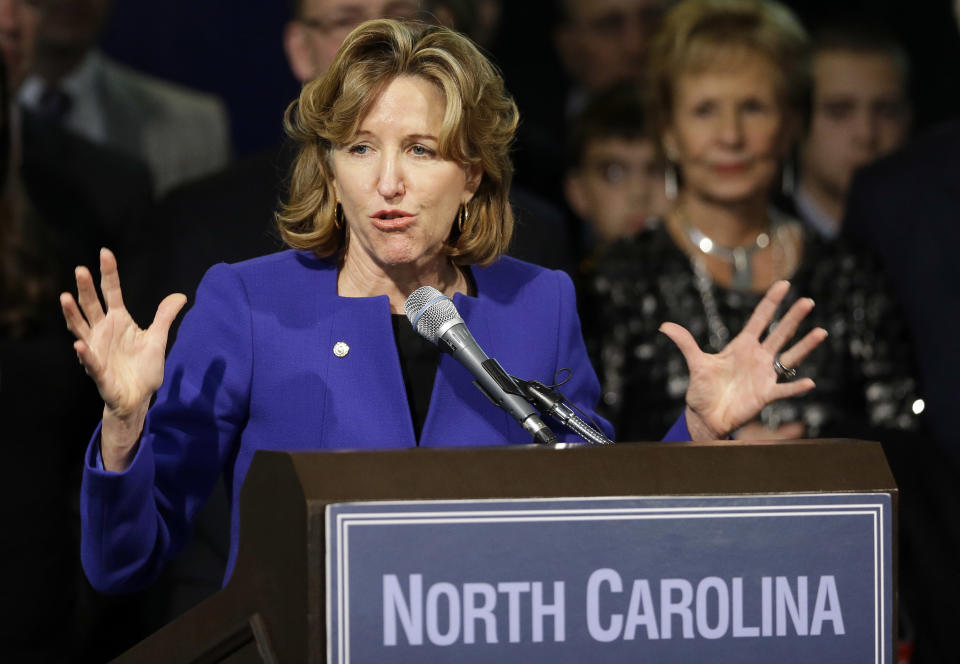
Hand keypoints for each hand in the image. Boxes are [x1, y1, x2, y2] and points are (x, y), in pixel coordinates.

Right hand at [60, 248, 185, 469]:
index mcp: (119, 321)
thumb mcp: (157, 339)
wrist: (138, 397)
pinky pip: (91, 362)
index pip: (112, 292)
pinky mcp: (99, 371)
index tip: (105, 252)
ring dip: (73, 315)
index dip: (109, 274)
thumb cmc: (143, 368)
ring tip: (65, 297)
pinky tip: (79, 345)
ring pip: (81, 329)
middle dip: (86, 289)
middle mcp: (103, 332)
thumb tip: (180, 295)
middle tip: (81, 269)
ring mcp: (97, 350)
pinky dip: (85, 354)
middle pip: (92, 306)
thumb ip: (164, 316)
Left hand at [659, 280, 826, 440]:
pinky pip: (784, 390)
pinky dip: (795, 387)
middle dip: (793, 317)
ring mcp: (764, 375)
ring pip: (789, 357)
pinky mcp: (765, 395)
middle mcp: (757, 357)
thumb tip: (664, 326)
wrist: (706, 416)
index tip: (784, 284)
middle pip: (779, 333)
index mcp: (742, 346)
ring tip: (821, 332)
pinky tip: (809, 382)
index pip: (760, 319)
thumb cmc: (703, 389)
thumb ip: (685, 343)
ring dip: (805, 346)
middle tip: (808, 301)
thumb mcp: (695, 363)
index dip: (771, 302)